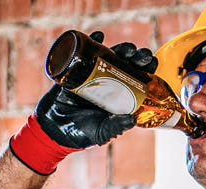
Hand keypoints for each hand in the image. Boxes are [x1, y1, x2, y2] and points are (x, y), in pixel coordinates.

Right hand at [35, 32, 158, 148]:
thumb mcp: (102, 132)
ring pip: (109, 57)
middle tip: (141, 55)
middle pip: (126, 65)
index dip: (146, 70)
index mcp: (120, 97)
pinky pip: (83, 53)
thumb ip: (115, 127)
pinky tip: (98, 36)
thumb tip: (132, 119)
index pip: (138, 80)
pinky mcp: (75, 71)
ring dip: (119, 49)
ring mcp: (92, 76)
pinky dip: (91, 42)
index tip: (152, 63)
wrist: (53, 130)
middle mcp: (109, 84)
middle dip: (136, 57)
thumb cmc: (82, 134)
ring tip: (127, 48)